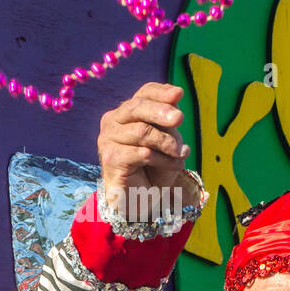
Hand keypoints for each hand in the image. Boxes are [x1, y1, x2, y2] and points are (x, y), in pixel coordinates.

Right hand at [97, 82, 191, 212]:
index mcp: (127, 113)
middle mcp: (113, 121)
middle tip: (179, 118)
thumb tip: (176, 98)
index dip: (161, 92)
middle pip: (137, 106)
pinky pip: (142, 153)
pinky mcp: (110, 159)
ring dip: (168, 143)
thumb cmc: (156, 167)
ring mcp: (108, 139)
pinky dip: (164, 159)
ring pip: (142, 131)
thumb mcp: (167, 141)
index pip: (143, 94)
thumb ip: (168, 122)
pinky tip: (174, 165)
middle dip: (161, 111)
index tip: (179, 94)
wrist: (141, 197)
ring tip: (181, 154)